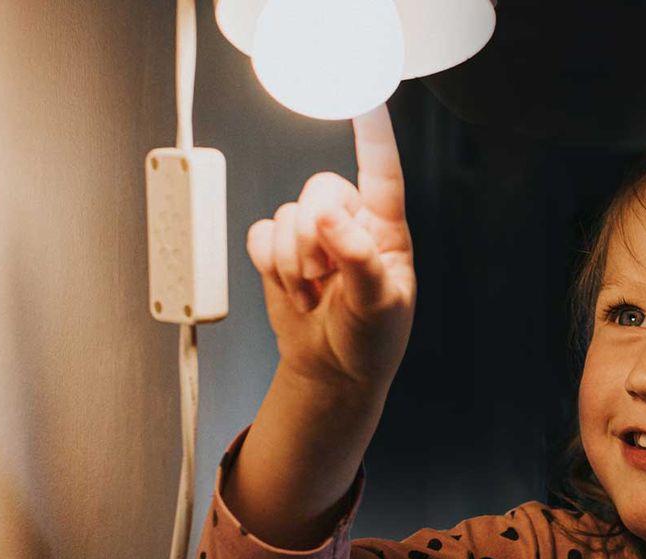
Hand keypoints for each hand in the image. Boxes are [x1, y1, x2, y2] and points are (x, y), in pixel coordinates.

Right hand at [245, 105, 415, 393]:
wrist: (333, 370)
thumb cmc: (370, 339)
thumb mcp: (379, 306)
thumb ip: (359, 258)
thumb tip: (330, 216)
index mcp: (386, 228)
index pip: (382, 172)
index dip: (373, 136)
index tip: (366, 101)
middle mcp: (350, 221)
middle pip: (319, 189)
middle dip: (314, 238)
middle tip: (326, 278)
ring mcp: (313, 234)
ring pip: (286, 215)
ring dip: (293, 263)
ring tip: (315, 293)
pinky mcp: (280, 249)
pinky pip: (259, 233)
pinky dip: (270, 264)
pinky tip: (293, 288)